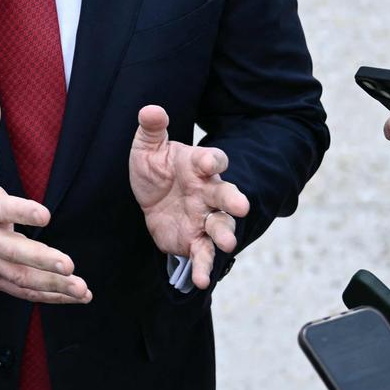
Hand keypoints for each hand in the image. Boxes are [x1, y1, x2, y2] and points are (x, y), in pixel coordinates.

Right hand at [0, 84, 90, 304]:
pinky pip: (22, 292)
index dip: (21, 212)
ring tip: (80, 288)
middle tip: (68, 264)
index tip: (44, 215)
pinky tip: (74, 296)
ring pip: (21, 279)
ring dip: (52, 286)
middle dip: (41, 260)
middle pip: (12, 252)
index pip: (1, 209)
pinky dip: (48, 297)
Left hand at [129, 105, 248, 290]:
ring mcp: (204, 218)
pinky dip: (204, 267)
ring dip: (225, 234)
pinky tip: (202, 280)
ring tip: (228, 244)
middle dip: (234, 200)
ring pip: (221, 226)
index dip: (212, 160)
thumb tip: (150, 109)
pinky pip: (203, 254)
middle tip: (242, 206)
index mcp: (199, 166)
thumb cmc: (156, 169)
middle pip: (227, 195)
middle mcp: (208, 192)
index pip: (213, 160)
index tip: (207, 163)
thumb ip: (152, 129)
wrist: (150, 198)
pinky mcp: (194, 240)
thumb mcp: (148, 147)